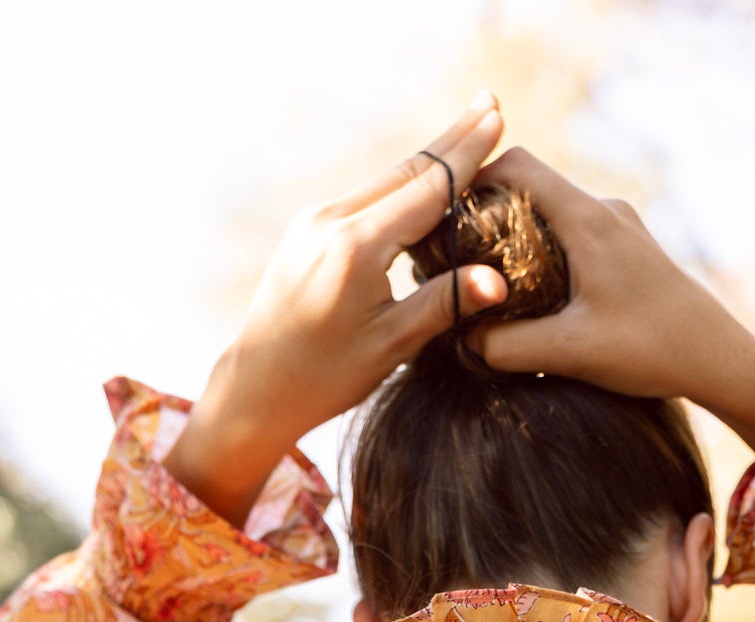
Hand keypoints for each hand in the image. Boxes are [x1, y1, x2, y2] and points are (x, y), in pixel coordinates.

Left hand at [166, 95, 510, 526]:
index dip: (467, 155)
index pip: (426, 189)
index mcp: (356, 248)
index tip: (498, 119)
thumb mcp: (390, 346)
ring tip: (466, 129)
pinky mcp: (308, 230)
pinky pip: (367, 197)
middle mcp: (332, 221)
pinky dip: (402, 183)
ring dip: (429, 157)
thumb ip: (443, 305)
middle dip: (452, 138)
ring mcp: (316, 221)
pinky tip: (423, 177)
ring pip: (385, 179)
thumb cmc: (324, 377)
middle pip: (406, 169)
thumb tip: (499, 281)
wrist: (256, 386)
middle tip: (490, 102)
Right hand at [472, 149, 754, 462]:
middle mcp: (603, 211)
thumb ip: (506, 346)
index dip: (472, 182)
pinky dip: (544, 250)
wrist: (719, 359)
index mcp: (587, 220)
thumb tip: (459, 338)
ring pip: (551, 211)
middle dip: (487, 212)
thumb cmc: (652, 351)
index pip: (516, 165)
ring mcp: (619, 227)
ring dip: (516, 234)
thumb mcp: (570, 352)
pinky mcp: (628, 249)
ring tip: (488, 277)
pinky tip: (533, 292)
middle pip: (530, 185)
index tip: (443, 219)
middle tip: (455, 254)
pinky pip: (573, 232)